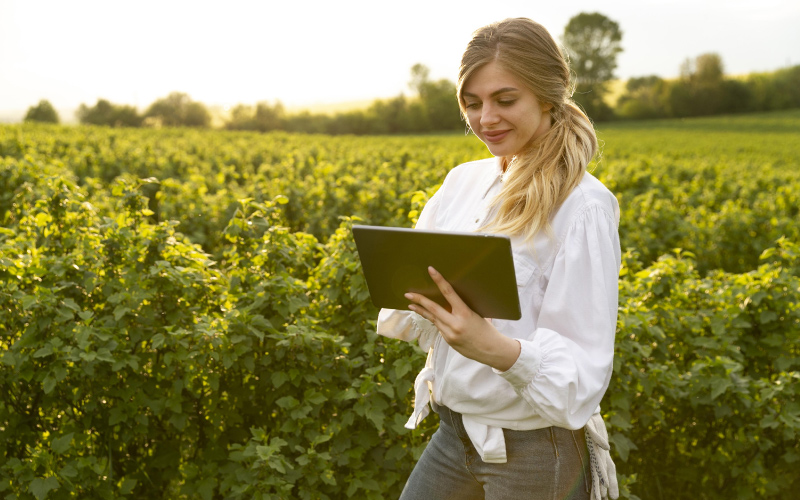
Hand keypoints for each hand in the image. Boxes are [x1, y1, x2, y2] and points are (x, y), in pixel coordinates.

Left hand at [404, 266, 520, 371]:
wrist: (491, 351)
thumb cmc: (487, 330)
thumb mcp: (477, 314)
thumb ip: (463, 308)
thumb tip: (452, 298)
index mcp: (465, 313)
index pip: (449, 293)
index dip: (439, 280)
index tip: (431, 270)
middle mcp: (455, 324)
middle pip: (433, 308)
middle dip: (419, 300)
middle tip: (408, 293)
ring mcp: (450, 334)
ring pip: (433, 318)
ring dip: (422, 311)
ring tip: (411, 304)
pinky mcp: (448, 341)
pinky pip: (439, 327)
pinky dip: (435, 320)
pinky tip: (430, 316)